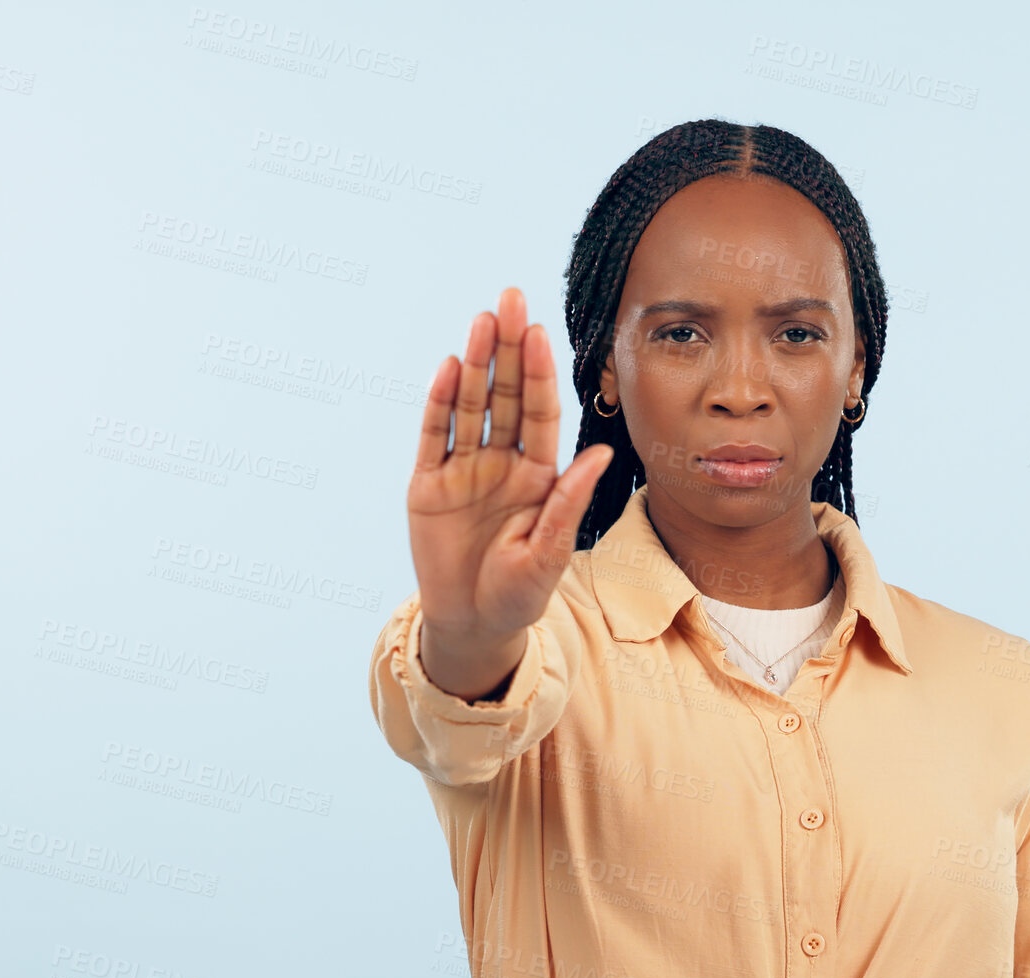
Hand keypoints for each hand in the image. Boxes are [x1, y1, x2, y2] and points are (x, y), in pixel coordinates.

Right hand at [408, 287, 614, 648]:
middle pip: (504, 395)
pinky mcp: (428, 485)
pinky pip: (433, 437)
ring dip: (472, 364)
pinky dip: (438, 403)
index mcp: (538, 474)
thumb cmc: (520, 594)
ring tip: (480, 321)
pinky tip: (446, 367)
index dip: (538, 372)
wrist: (472, 625)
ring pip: (469, 406)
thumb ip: (569, 501)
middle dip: (506, 348)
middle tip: (510, 299)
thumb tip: (601, 453)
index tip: (540, 331)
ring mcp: (463, 470)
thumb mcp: (551, 553)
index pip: (540, 412)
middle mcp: (502, 462)